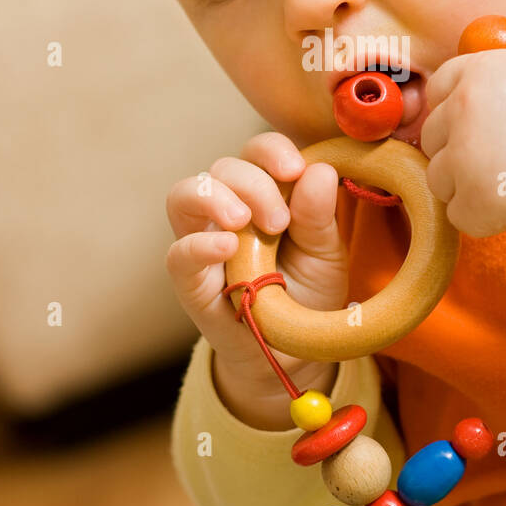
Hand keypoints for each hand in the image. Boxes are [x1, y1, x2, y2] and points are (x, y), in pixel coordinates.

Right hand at [165, 131, 348, 388]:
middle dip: (252, 183)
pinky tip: (226, 246)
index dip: (271, 150)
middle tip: (280, 220)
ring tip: (245, 221)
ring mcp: (203, 245)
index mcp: (262, 195)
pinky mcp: (192, 286)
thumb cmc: (307, 294)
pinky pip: (178, 256)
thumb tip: (319, 171)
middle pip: (221, 169)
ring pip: (183, 197)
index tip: (295, 169)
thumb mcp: (326, 253)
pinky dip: (198, 245)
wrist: (296, 354)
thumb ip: (319, 215)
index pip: (254, 152)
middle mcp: (226, 212)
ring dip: (215, 198)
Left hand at [420, 50, 505, 238]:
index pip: (436, 93)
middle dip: (460, 154)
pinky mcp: (477, 198)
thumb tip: (444, 112)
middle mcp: (462, 107)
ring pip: (439, 180)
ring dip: (469, 187)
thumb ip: (483, 86)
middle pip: (432, 139)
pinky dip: (485, 218)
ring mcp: (466, 154)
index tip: (481, 130)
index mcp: (475, 71)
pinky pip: (458, 216)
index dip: (455, 115)